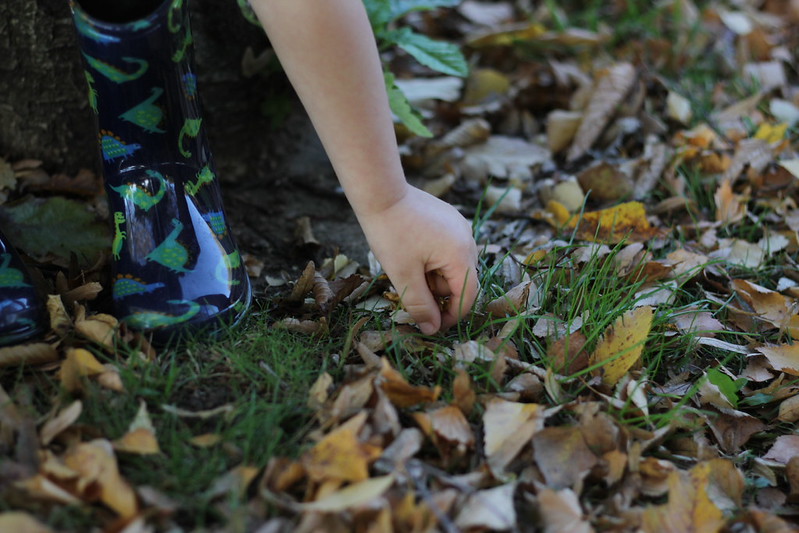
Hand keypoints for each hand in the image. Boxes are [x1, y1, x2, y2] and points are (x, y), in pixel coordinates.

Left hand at [357, 185, 478, 334]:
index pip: (467, 297)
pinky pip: (448, 249)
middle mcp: (468, 239)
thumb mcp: (403, 276)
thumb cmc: (391, 233)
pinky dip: (433, 259)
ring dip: (434, 275)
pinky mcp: (450, 220)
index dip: (450, 316)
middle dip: (437, 292)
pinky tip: (413, 252)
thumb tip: (432, 329)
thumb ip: (420, 305)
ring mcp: (460, 227)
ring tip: (408, 265)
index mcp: (461, 255)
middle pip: (460, 282)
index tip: (430, 326)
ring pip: (453, 266)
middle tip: (409, 286)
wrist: (381, 193)